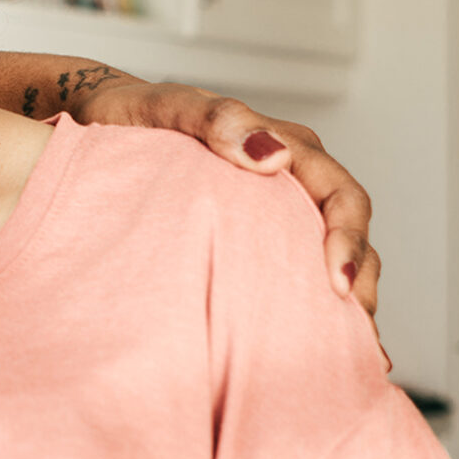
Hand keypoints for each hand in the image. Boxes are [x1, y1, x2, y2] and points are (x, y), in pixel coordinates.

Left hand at [71, 81, 381, 318]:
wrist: (100, 122)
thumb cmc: (137, 114)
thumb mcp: (171, 108)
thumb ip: (217, 119)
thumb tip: (273, 157)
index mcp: (288, 146)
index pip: (341, 195)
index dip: (349, 240)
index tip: (337, 284)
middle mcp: (293, 180)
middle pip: (348, 234)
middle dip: (359, 283)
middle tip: (354, 333)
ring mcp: (276, 211)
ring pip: (330, 256)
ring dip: (344, 301)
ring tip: (348, 349)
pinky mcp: (255, 237)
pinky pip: (292, 270)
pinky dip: (313, 306)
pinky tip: (320, 344)